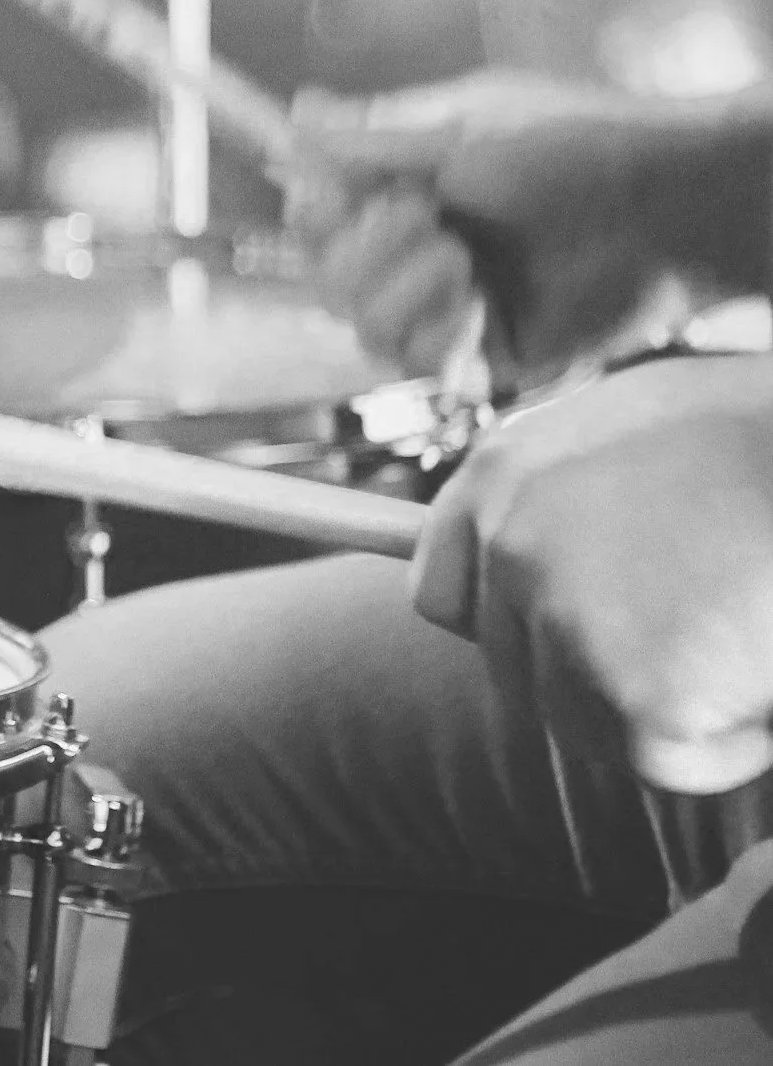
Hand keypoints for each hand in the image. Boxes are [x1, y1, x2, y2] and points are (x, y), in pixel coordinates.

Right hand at [285, 73, 770, 380]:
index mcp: (407, 188)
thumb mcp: (465, 127)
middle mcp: (418, 248)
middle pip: (325, 277)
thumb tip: (297, 113)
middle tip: (425, 217)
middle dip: (361, 251)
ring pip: (362, 325)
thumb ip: (374, 135)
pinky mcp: (485, 352)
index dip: (313, 212)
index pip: (315, 215)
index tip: (337, 194)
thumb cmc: (580, 149)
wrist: (669, 209)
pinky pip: (419, 362)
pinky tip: (475, 304)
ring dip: (399, 291)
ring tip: (460, 261)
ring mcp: (450, 304)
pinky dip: (435, 332)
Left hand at [414, 354, 772, 793]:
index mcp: (505, 472)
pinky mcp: (639, 692)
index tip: (570, 633)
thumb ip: (570, 488)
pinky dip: (724, 747)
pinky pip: (666, 761)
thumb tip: (531, 549)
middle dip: (600, 673)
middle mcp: (513, 544)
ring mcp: (567, 618)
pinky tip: (763, 679)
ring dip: (665, 710)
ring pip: (586, 722)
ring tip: (741, 638)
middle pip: (520, 672)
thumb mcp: (641, 422)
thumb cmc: (764, 436)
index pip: (442, 594)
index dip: (508, 624)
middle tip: (699, 631)